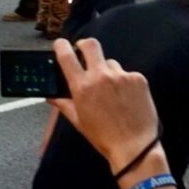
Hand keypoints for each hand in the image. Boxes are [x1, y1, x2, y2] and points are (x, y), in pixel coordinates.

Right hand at [47, 38, 159, 174]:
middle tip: (83, 51)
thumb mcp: (79, 121)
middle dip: (84, 45)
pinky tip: (126, 98)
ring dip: (107, 72)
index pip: (67, 57)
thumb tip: (51, 96)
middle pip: (91, 45)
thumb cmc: (103, 136)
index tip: (60, 43)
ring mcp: (121, 75)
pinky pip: (127, 74)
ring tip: (111, 92)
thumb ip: (64, 104)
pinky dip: (124, 82)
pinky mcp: (138, 78)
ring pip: (110, 63)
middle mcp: (101, 76)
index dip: (61, 46)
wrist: (134, 145)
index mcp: (82, 87)